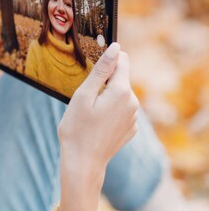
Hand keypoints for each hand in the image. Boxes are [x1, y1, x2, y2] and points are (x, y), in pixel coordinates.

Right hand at [58, 43, 139, 210]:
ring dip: (105, 98)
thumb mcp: (83, 95)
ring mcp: (133, 117)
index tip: (92, 71)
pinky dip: (109, 113)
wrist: (83, 162)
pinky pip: (120, 111)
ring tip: (89, 115)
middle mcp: (133, 102)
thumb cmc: (77, 128)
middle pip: (119, 79)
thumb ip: (101, 70)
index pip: (122, 60)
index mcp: (122, 91)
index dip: (106, 61)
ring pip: (119, 96)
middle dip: (103, 83)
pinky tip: (96, 125)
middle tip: (84, 100)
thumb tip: (115, 48)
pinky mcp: (130, 129)